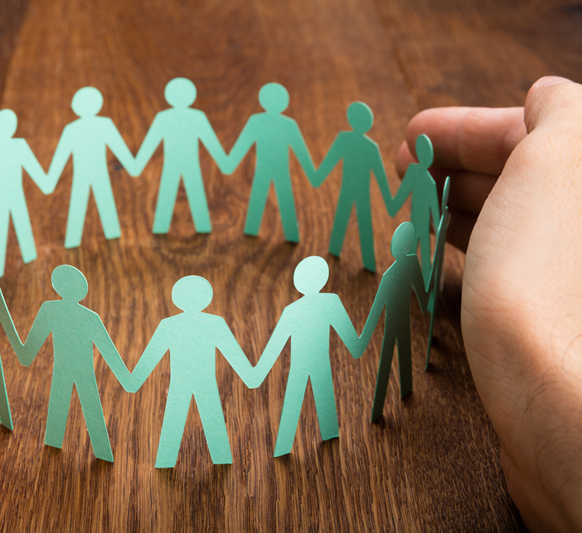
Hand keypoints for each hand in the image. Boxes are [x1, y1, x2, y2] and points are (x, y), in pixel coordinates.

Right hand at [397, 77, 581, 530]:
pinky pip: (498, 277)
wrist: (555, 401)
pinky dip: (462, 261)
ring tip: (408, 211)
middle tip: (400, 171)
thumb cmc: (548, 274)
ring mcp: (567, 283)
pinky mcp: (547, 327)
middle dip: (454, 168)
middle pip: (520, 179)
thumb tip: (543, 95)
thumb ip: (557, 111)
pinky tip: (429, 263)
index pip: (536, 132)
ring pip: (506, 229)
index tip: (408, 135)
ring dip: (453, 212)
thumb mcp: (558, 156)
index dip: (466, 128)